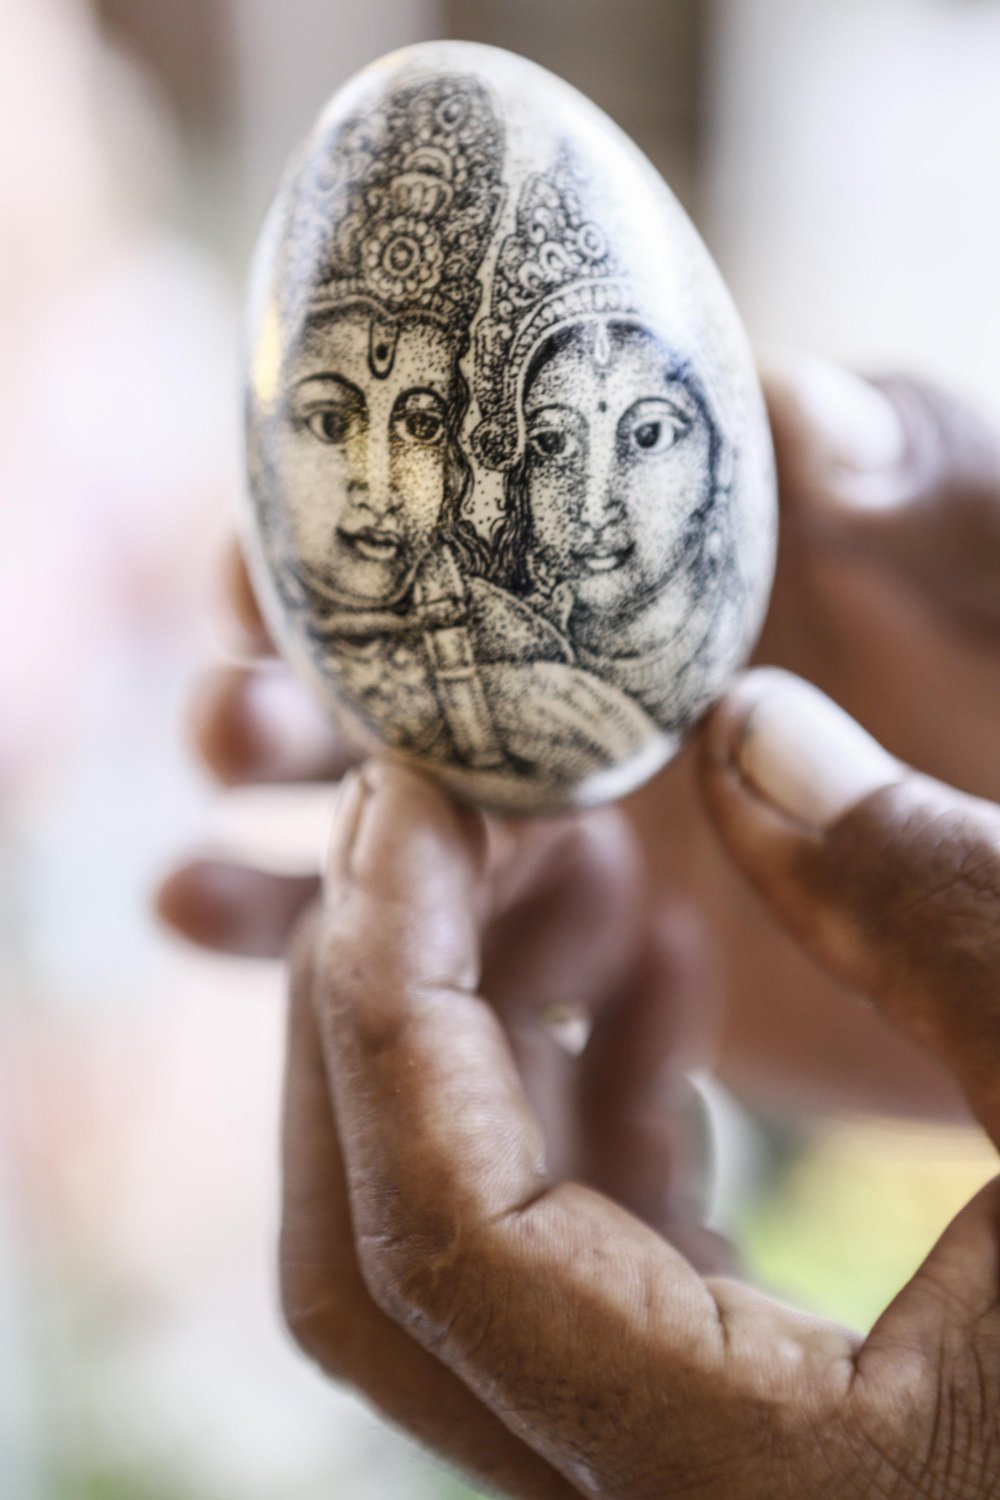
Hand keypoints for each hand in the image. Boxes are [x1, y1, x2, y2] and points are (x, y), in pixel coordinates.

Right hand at [160, 357, 999, 1119]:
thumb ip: (927, 475)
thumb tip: (805, 410)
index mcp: (647, 551)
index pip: (462, 498)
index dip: (351, 500)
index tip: (265, 528)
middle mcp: (573, 670)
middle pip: (374, 653)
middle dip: (275, 666)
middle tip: (240, 705)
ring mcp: (555, 812)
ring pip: (358, 797)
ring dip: (264, 790)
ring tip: (226, 804)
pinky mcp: (552, 939)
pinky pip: (403, 937)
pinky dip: (288, 925)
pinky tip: (197, 909)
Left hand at [284, 675, 999, 1497]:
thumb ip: (930, 896)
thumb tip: (741, 729)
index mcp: (772, 1479)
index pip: (442, 1226)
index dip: (383, 984)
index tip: (397, 790)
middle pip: (382, 1258)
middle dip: (384, 1007)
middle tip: (437, 807)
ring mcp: (695, 1461)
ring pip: (460, 1249)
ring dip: (479, 1032)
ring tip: (573, 855)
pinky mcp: (732, 1400)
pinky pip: (568, 1248)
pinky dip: (577, 1092)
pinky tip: (662, 966)